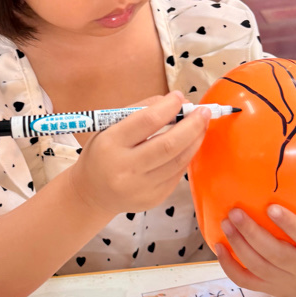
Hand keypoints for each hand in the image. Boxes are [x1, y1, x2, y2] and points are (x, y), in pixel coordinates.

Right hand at [70, 91, 209, 217]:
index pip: (146, 122)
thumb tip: (175, 100)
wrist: (91, 193)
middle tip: (204, 112)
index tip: (180, 96)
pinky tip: (189, 145)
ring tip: (202, 125)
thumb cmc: (102, 153)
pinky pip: (177, 174)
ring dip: (195, 140)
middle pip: (168, 145)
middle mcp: (125, 168)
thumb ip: (141, 111)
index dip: (168, 107)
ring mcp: (140, 187)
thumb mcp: (109, 126)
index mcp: (110, 144)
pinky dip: (186, 156)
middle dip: (192, 125)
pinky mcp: (152, 199)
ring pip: (178, 161)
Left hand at [215, 164, 295, 296]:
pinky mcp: (272, 289)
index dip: (291, 227)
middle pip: (277, 256)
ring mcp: (288, 284)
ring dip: (239, 246)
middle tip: (236, 211)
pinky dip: (230, 267)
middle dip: (254, 235)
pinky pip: (247, 282)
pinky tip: (218, 246)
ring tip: (226, 221)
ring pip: (259, 269)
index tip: (272, 207)